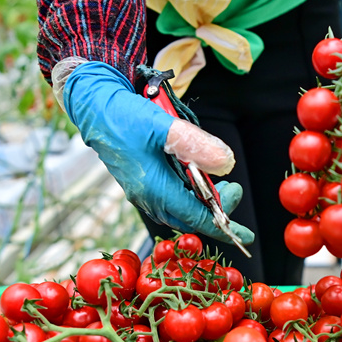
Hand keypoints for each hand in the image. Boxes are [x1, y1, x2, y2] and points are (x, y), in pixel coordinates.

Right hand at [62, 62, 253, 245]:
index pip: (197, 218)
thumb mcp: (164, 125)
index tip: (247, 234)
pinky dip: (189, 194)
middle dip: (216, 211)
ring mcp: (143, 193)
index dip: (224, 227)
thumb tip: (226, 163)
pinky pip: (171, 200)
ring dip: (202, 201)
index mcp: (155, 190)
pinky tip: (195, 176)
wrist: (94, 107)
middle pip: (190, 219)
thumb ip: (196, 144)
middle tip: (232, 188)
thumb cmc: (125, 115)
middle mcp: (148, 197)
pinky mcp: (142, 184)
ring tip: (218, 182)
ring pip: (181, 210)